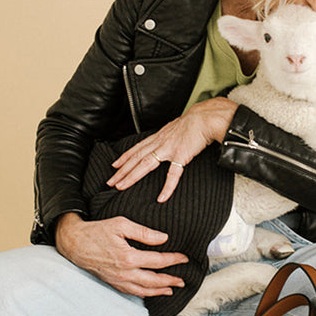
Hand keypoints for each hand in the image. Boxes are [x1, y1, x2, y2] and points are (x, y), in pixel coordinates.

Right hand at [55, 213, 188, 297]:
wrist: (75, 244)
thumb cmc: (97, 231)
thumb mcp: (121, 224)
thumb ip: (144, 232)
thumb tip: (163, 238)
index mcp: (129, 257)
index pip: (158, 261)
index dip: (173, 259)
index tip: (184, 258)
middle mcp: (125, 273)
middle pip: (154, 281)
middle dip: (171, 281)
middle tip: (183, 280)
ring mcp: (118, 280)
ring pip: (144, 290)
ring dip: (159, 291)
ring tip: (171, 289)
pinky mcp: (112, 282)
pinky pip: (131, 292)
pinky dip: (144, 294)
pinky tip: (150, 292)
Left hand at [106, 97, 237, 201]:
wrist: (205, 117)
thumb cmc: (195, 122)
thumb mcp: (176, 128)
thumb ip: (170, 136)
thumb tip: (168, 140)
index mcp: (159, 136)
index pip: (138, 148)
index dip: (125, 156)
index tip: (115, 165)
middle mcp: (160, 142)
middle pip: (136, 157)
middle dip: (122, 170)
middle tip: (110, 181)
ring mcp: (169, 149)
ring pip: (145, 164)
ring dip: (131, 176)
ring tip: (121, 186)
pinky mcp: (181, 155)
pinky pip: (173, 174)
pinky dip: (167, 187)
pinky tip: (161, 198)